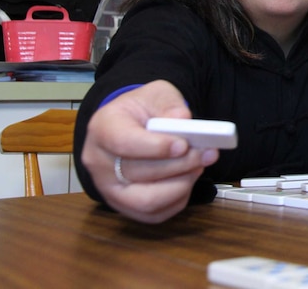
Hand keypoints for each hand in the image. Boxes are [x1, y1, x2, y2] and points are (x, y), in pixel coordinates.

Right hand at [80, 80, 219, 222]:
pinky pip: (155, 214)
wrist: (132, 125)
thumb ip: (169, 104)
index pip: (123, 142)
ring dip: (182, 184)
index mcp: (102, 128)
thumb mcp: (156, 94)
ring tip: (199, 165)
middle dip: (180, 164)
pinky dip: (178, 198)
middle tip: (208, 153)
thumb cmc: (143, 110)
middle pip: (139, 173)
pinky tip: (187, 178)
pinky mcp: (125, 207)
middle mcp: (99, 162)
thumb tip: (182, 120)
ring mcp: (109, 189)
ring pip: (147, 200)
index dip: (156, 146)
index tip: (184, 144)